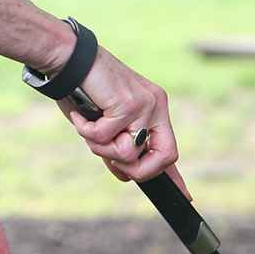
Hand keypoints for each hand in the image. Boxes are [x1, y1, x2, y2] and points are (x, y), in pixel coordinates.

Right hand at [61, 46, 187, 193]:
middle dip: (136, 170)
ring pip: (129, 154)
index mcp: (154, 110)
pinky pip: (107, 138)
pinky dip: (87, 131)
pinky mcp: (129, 105)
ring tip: (89, 126)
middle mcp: (156, 107)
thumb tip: (124, 177)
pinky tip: (82, 114)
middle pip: (164, 158)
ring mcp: (146, 106)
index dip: (176, 177)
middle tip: (110, 156)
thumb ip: (115, 148)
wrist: (67, 57)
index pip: (169, 149)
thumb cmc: (81, 88)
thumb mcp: (101, 124)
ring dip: (101, 147)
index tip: (187, 196)